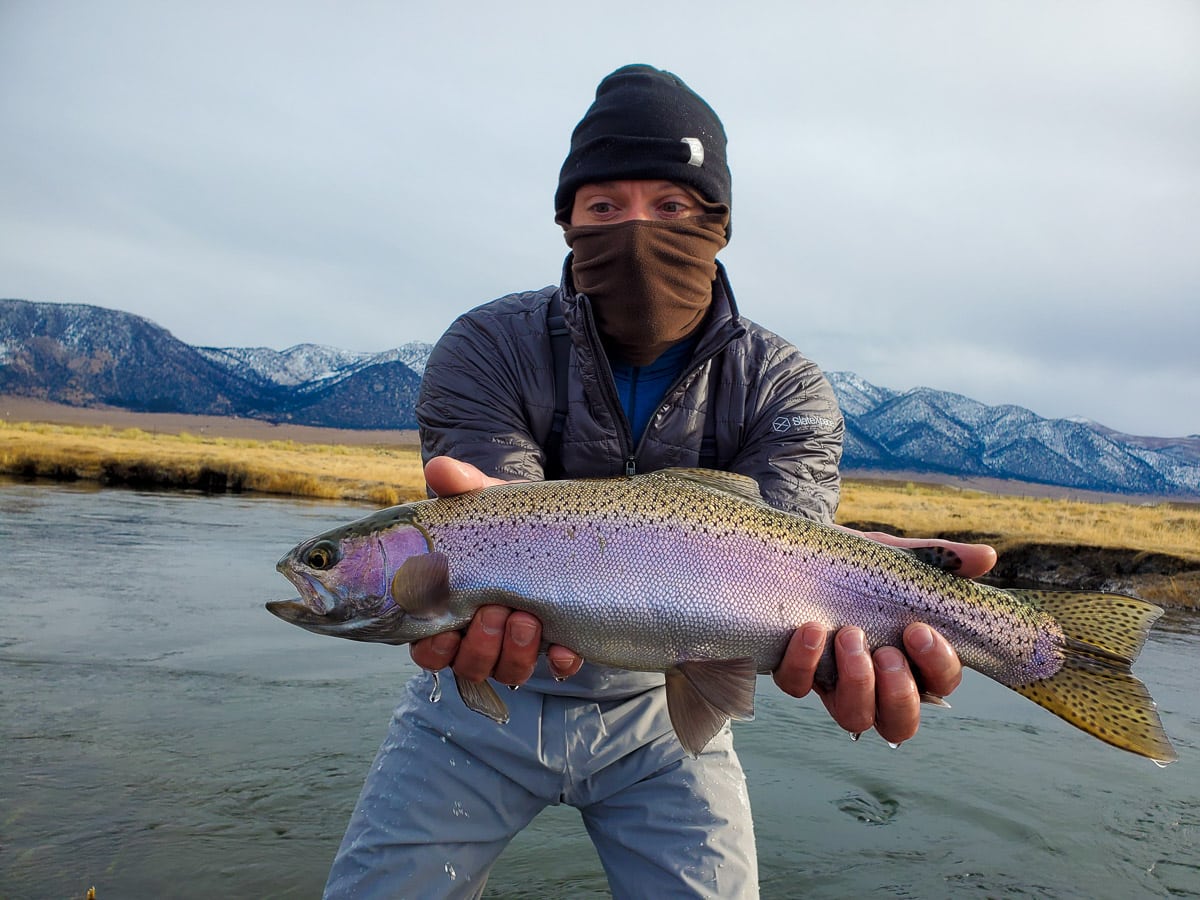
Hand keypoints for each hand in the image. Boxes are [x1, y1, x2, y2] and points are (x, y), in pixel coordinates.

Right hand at [407, 457, 583, 682]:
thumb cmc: (508, 519)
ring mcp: (521, 643)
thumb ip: (462, 486)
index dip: (434, 649)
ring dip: (516, 652)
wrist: (559, 520)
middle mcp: (483, 635)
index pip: (429, 648)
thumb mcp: (487, 502)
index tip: (444, 632)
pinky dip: (560, 662)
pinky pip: (558, 668)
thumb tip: (439, 468)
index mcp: (452, 609)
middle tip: (494, 611)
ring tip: (528, 618)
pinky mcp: (560, 642)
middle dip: (480, 646)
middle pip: (470, 665)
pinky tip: (565, 648)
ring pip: (509, 671)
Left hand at [774, 529, 994, 743]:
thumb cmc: (860, 564)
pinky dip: (803, 664)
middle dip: (898, 694)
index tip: (918, 630)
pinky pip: (798, 687)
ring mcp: (836, 683)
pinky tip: (810, 630)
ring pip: (853, 717)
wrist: (804, 550)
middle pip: (901, 724)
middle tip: (886, 653)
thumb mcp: (897, 558)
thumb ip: (938, 560)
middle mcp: (878, 683)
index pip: (941, 684)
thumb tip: (986, 557)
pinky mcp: (798, 671)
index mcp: (913, 660)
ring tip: (848, 637)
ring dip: (856, 683)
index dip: (937, 666)